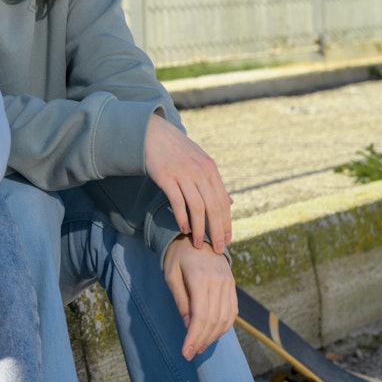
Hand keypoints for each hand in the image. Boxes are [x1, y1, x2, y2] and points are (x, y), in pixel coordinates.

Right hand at [144, 114, 232, 253]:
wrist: (152, 132)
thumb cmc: (176, 149)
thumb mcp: (200, 162)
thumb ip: (214, 183)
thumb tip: (229, 202)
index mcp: (210, 169)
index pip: (223, 202)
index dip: (227, 223)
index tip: (227, 240)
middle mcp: (199, 172)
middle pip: (213, 207)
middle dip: (217, 231)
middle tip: (217, 249)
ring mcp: (183, 173)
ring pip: (197, 207)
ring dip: (199, 228)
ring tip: (198, 243)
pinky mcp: (166, 176)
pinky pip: (177, 201)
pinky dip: (182, 217)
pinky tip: (183, 228)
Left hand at [162, 237, 237, 360]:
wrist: (196, 237)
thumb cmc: (177, 256)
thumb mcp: (170, 275)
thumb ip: (181, 300)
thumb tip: (189, 326)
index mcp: (200, 278)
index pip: (200, 316)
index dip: (194, 337)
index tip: (186, 352)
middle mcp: (218, 282)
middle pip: (213, 320)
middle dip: (202, 340)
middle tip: (190, 353)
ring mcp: (228, 284)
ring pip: (225, 318)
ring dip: (213, 336)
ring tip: (199, 347)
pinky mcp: (232, 285)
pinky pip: (232, 311)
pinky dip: (223, 326)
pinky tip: (212, 334)